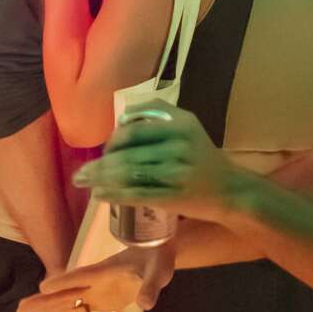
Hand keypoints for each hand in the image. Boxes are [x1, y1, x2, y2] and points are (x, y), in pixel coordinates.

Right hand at [17, 243, 173, 311]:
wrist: (156, 253)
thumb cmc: (157, 258)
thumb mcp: (158, 272)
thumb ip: (150, 288)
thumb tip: (145, 304)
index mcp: (106, 270)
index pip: (82, 276)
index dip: (65, 281)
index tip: (44, 286)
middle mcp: (95, 281)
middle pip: (66, 291)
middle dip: (44, 300)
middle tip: (20, 310)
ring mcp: (96, 290)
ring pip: (67, 300)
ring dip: (47, 307)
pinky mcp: (100, 299)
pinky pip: (77, 307)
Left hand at [74, 105, 250, 223]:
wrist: (230, 189)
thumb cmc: (202, 156)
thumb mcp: (188, 125)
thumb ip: (158, 114)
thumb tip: (121, 118)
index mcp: (181, 125)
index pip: (134, 130)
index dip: (113, 140)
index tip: (105, 149)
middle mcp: (179, 147)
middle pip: (127, 155)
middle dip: (99, 164)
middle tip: (82, 171)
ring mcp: (175, 174)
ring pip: (127, 175)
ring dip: (99, 179)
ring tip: (82, 181)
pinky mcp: (172, 197)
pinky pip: (136, 195)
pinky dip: (113, 195)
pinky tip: (99, 195)